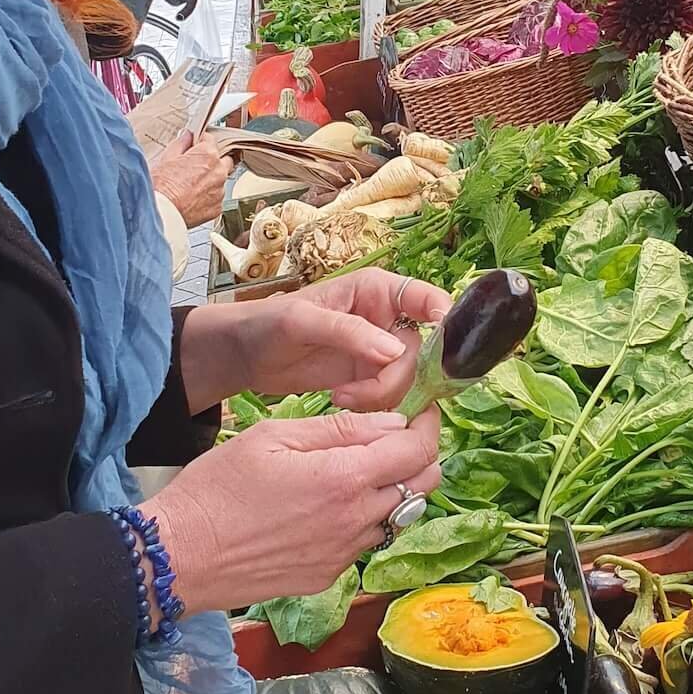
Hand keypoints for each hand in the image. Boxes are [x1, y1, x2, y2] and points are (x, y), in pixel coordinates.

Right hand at [150, 408, 442, 607]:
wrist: (181, 555)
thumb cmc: (218, 486)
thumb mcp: (274, 437)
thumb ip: (339, 429)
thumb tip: (391, 424)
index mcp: (346, 478)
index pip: (418, 451)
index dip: (427, 425)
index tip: (419, 411)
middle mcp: (356, 521)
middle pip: (421, 486)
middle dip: (419, 456)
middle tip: (394, 437)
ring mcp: (344, 554)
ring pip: (397, 516)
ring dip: (393, 489)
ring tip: (357, 469)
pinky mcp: (327, 576)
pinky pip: (364, 541)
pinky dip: (363, 518)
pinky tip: (328, 505)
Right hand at [151, 128, 232, 228]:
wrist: (160, 213)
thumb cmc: (161, 187)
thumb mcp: (167, 158)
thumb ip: (181, 143)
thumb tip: (187, 136)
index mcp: (208, 155)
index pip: (210, 140)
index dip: (199, 144)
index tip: (194, 148)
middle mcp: (218, 172)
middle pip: (222, 160)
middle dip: (210, 161)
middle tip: (194, 167)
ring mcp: (220, 191)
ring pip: (219, 181)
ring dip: (209, 181)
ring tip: (189, 187)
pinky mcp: (217, 208)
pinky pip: (216, 198)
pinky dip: (207, 197)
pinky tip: (192, 199)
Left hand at [231, 270, 452, 409]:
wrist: (246, 354)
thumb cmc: (269, 322)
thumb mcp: (303, 321)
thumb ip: (349, 332)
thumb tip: (394, 353)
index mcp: (377, 290)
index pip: (426, 298)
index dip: (444, 319)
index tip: (446, 348)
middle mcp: (386, 318)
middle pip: (420, 350)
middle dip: (397, 376)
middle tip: (360, 391)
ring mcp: (379, 350)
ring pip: (408, 377)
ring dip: (382, 394)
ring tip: (341, 396)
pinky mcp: (368, 377)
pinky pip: (390, 394)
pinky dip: (373, 403)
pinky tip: (341, 399)